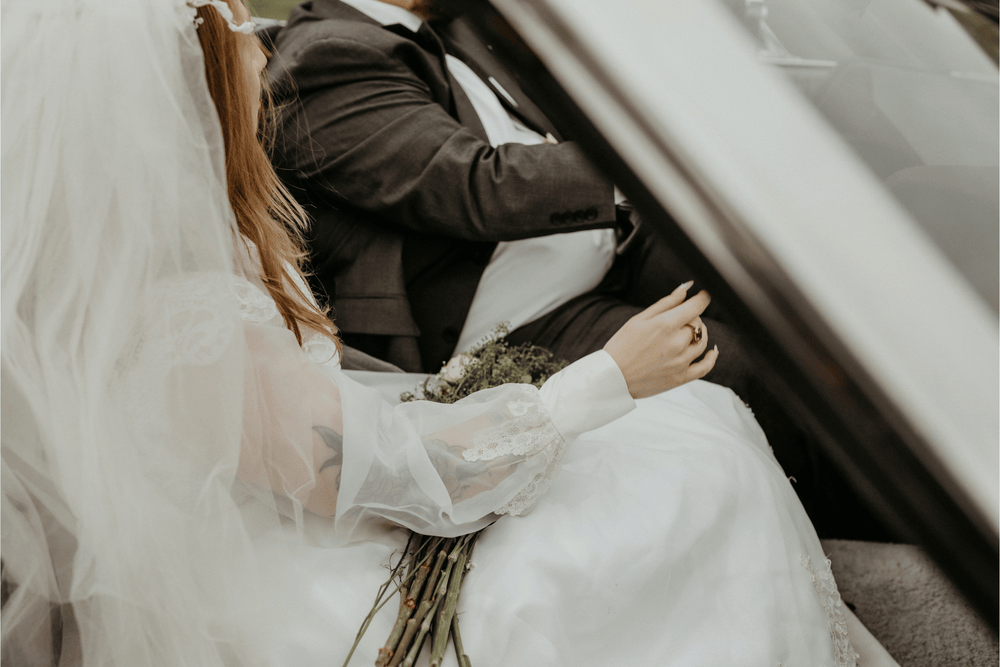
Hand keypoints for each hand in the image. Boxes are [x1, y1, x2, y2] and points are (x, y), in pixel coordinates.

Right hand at [603, 282, 718, 398]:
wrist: (612, 378)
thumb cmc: (621, 347)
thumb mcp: (639, 319)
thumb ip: (666, 303)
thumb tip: (686, 288)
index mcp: (665, 325)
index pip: (696, 306)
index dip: (703, 298)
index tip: (703, 295)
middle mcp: (676, 343)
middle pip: (697, 324)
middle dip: (691, 318)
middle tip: (679, 319)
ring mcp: (680, 362)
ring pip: (702, 342)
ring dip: (699, 334)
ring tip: (687, 333)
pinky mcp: (680, 378)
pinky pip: (705, 367)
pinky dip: (712, 358)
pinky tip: (711, 351)